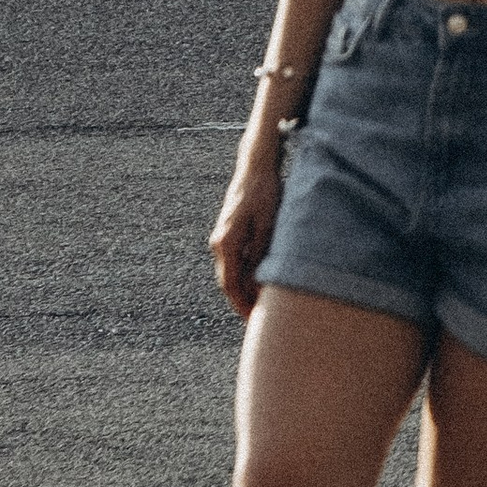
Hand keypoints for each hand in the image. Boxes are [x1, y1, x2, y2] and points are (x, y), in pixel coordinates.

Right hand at [211, 141, 282, 317]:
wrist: (255, 166)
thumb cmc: (265, 193)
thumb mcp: (267, 225)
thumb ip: (260, 255)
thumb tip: (257, 283)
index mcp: (226, 243)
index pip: (230, 285)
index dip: (242, 305)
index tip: (253, 320)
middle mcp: (219, 242)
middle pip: (228, 282)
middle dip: (242, 301)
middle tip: (259, 318)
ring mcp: (221, 237)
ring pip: (231, 272)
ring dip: (243, 288)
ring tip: (262, 303)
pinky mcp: (228, 232)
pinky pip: (234, 261)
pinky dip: (243, 274)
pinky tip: (258, 279)